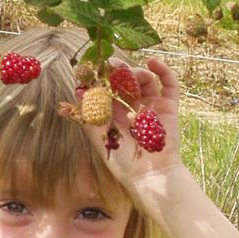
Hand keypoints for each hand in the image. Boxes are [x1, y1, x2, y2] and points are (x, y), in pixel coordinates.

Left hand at [83, 57, 185, 198]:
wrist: (149, 175)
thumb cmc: (122, 161)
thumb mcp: (99, 137)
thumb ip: (86, 117)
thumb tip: (69, 99)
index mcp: (113, 112)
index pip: (107, 88)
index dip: (101, 76)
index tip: (92, 66)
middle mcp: (132, 106)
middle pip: (125, 80)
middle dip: (117, 70)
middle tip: (109, 64)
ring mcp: (151, 105)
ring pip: (144, 79)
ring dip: (135, 72)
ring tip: (127, 74)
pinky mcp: (168, 107)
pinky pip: (169, 84)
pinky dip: (163, 70)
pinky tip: (152, 62)